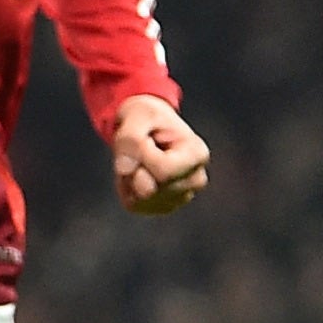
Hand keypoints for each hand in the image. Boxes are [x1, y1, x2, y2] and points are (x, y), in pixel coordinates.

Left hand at [113, 95, 210, 215]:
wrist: (150, 126)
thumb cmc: (147, 117)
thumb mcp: (137, 115)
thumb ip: (130, 138)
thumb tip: (124, 169)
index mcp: (197, 155)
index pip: (163, 172)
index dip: (142, 156)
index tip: (144, 139)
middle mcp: (195, 181)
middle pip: (151, 190)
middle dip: (135, 168)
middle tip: (140, 149)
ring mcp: (181, 197)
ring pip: (141, 200)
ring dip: (130, 178)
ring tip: (139, 159)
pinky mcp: (163, 207)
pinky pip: (134, 205)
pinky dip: (128, 188)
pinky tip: (137, 171)